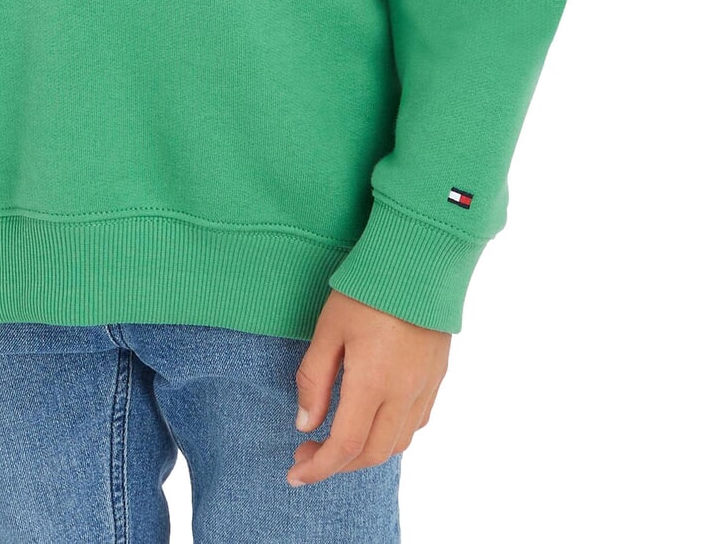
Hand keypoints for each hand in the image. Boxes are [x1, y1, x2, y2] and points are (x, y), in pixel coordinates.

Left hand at [287, 289, 449, 483]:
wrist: (419, 259)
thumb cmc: (367, 288)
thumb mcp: (329, 329)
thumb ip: (314, 379)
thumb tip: (305, 424)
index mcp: (373, 382)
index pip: (345, 446)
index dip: (319, 468)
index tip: (295, 473)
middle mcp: (404, 393)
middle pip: (372, 454)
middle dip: (337, 465)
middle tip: (307, 453)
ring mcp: (425, 387)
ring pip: (397, 443)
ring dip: (365, 453)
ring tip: (336, 440)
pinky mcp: (437, 376)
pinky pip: (415, 422)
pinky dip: (390, 435)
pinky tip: (372, 420)